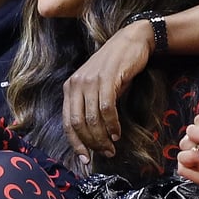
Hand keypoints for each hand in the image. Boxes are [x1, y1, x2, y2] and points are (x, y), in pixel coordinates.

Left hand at [62, 19, 154, 163]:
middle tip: (104, 153)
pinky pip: (106, 109)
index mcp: (70, 88)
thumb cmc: (116, 68)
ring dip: (103, 138)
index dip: (75, 143)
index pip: (67, 122)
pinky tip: (117, 133)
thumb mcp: (97, 87)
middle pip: (78, 123)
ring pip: (92, 119)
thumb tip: (93, 137)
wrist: (132, 41)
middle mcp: (76, 84)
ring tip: (112, 146)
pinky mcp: (106, 79)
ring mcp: (90, 80)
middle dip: (91, 143)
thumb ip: (91, 107)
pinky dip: (112, 125)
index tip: (85, 158)